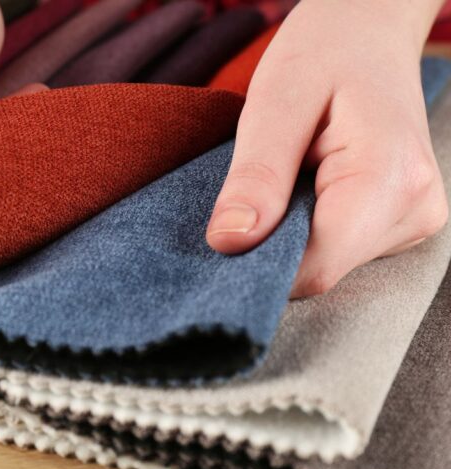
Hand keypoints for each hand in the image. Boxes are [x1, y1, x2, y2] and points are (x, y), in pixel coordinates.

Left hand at [206, 0, 448, 296]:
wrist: (369, 29)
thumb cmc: (325, 51)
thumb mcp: (276, 103)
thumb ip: (256, 178)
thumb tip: (229, 243)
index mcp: (390, 179)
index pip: (315, 268)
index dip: (258, 268)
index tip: (222, 244)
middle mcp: (416, 210)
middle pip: (320, 269)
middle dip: (270, 249)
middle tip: (249, 197)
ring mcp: (414, 219)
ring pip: (327, 263)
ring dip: (288, 236)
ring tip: (285, 178)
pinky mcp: (399, 221)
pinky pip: (337, 249)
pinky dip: (305, 230)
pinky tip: (302, 189)